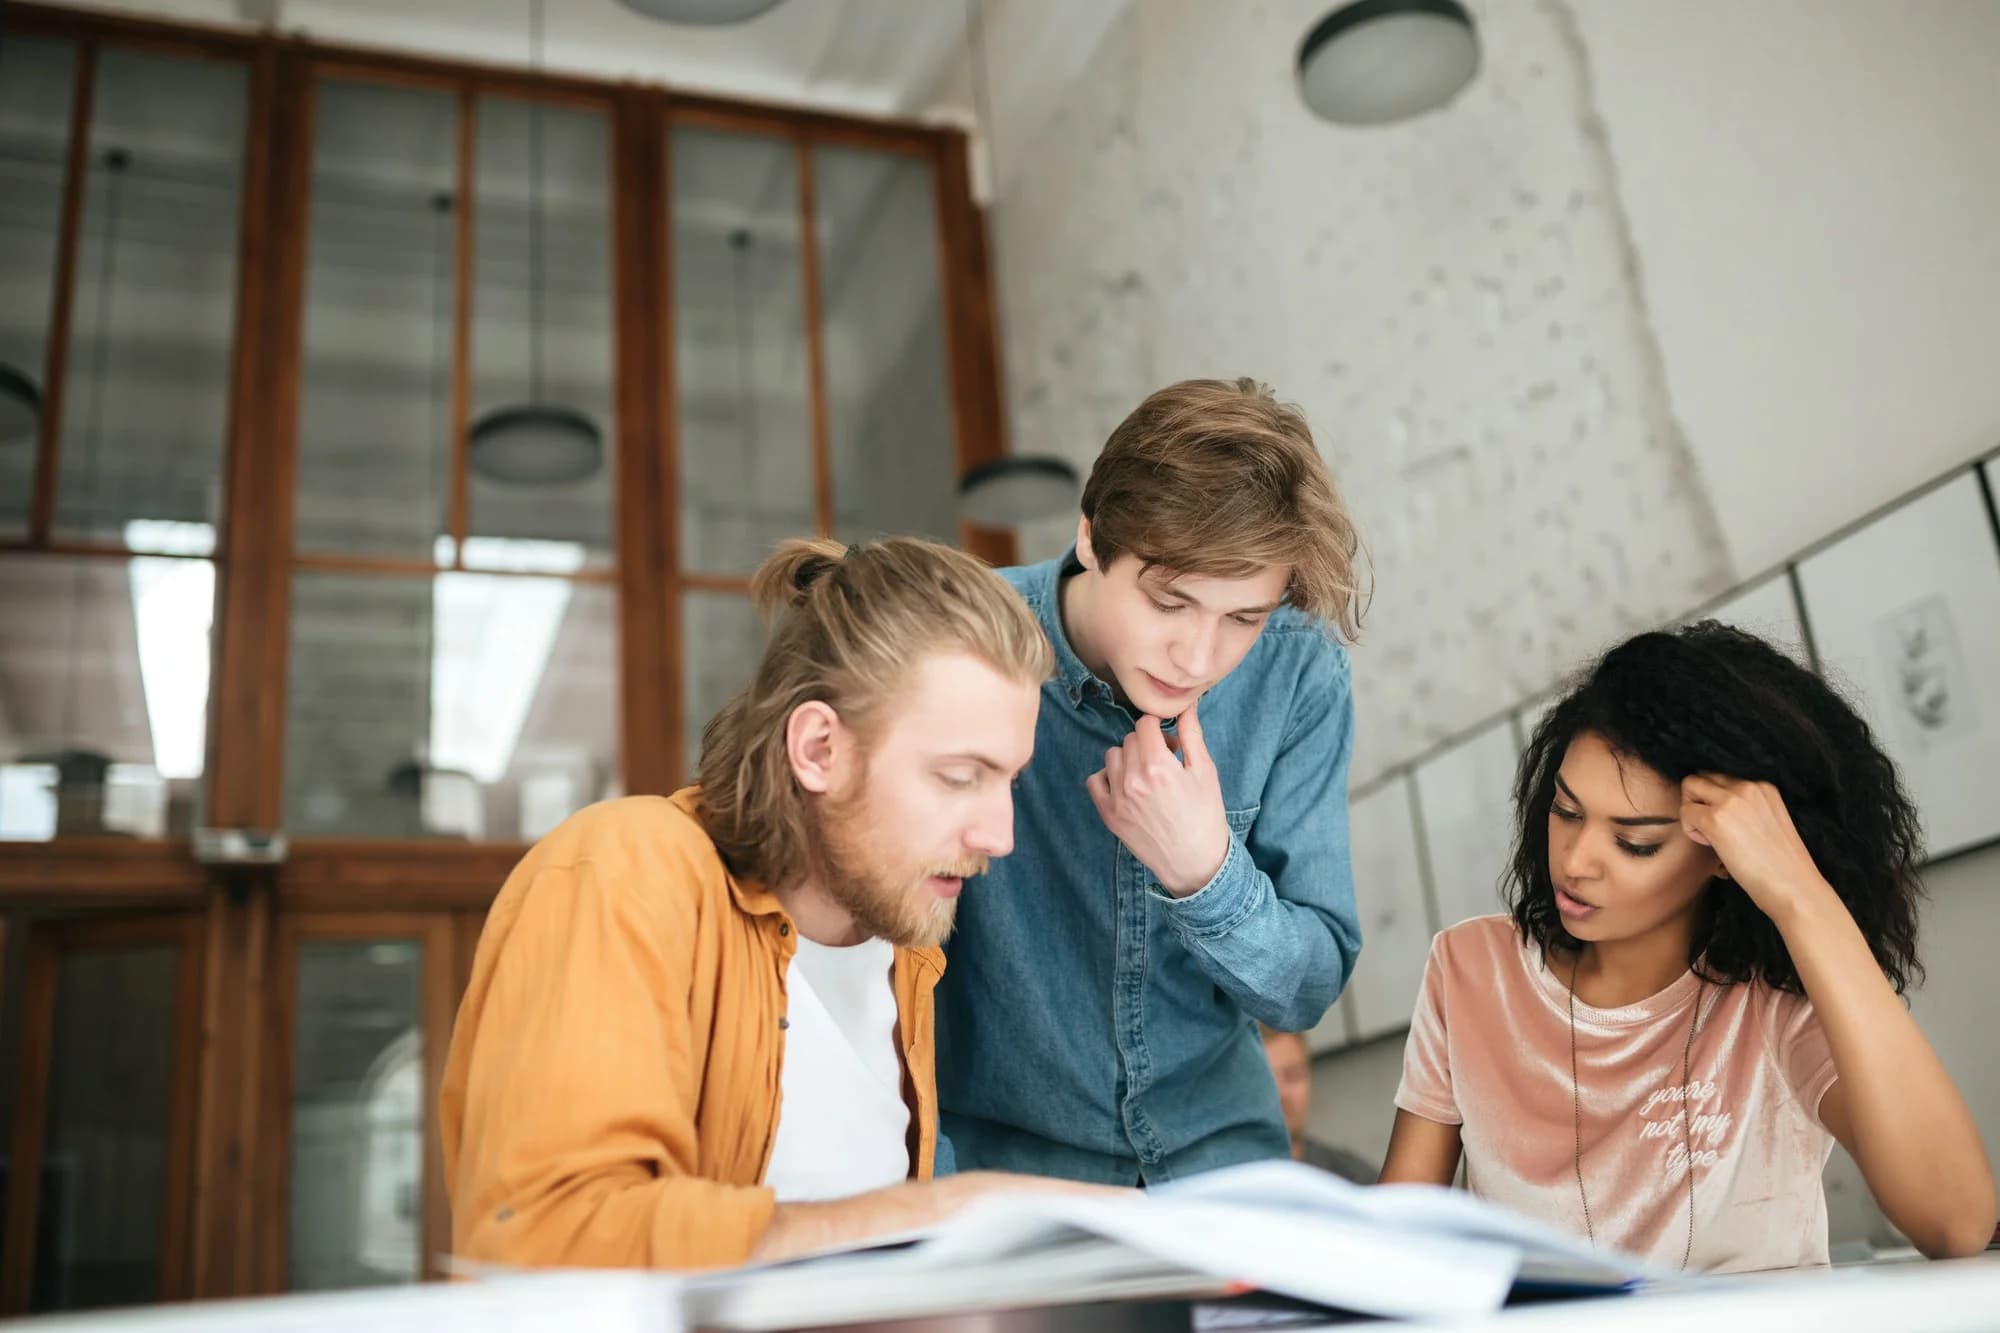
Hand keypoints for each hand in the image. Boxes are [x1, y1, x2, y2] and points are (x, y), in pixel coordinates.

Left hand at [1085, 698, 1229, 896]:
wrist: (1194, 862)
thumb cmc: (1205, 816)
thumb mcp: (1205, 772)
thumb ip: (1192, 735)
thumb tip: (1186, 706)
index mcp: (1158, 765)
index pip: (1144, 724)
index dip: (1158, 727)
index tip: (1168, 741)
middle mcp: (1133, 779)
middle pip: (1129, 739)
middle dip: (1146, 743)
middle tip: (1165, 760)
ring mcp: (1117, 798)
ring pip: (1112, 756)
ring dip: (1128, 758)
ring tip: (1148, 774)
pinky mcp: (1108, 815)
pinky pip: (1094, 781)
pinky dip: (1107, 777)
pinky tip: (1127, 785)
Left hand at [1679, 773, 1834, 922]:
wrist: (1794, 887)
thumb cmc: (1781, 864)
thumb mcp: (1769, 821)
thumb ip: (1746, 807)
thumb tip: (1713, 805)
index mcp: (1764, 786)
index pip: (1721, 777)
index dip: (1715, 799)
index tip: (1728, 824)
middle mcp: (1748, 786)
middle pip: (1703, 776)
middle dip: (1699, 800)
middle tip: (1712, 829)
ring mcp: (1731, 800)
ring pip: (1690, 786)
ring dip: (1692, 811)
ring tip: (1712, 837)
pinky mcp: (1716, 819)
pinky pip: (1685, 811)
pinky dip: (1690, 830)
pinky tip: (1711, 846)